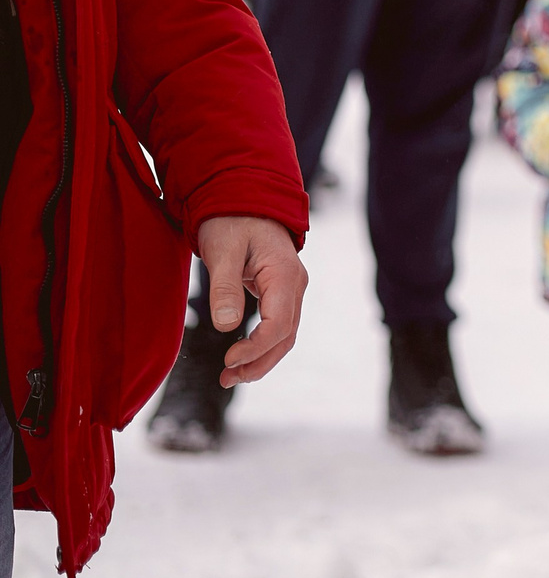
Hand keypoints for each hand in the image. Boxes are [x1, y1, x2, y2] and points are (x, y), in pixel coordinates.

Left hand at [197, 215, 306, 385]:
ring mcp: (291, 288)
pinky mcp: (280, 291)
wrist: (244, 198)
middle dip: (259, 362)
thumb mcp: (223, 250)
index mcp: (285, 275)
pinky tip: (242, 356)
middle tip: (226, 379)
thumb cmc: (231, 221)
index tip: (227, 361)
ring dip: (261, 358)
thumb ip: (225, 287)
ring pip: (285, 334)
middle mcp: (295, 285)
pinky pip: (278, 325)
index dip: (255, 348)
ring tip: (231, 376)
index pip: (279, 325)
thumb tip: (227, 326)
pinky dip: (262, 344)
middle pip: (286, 336)